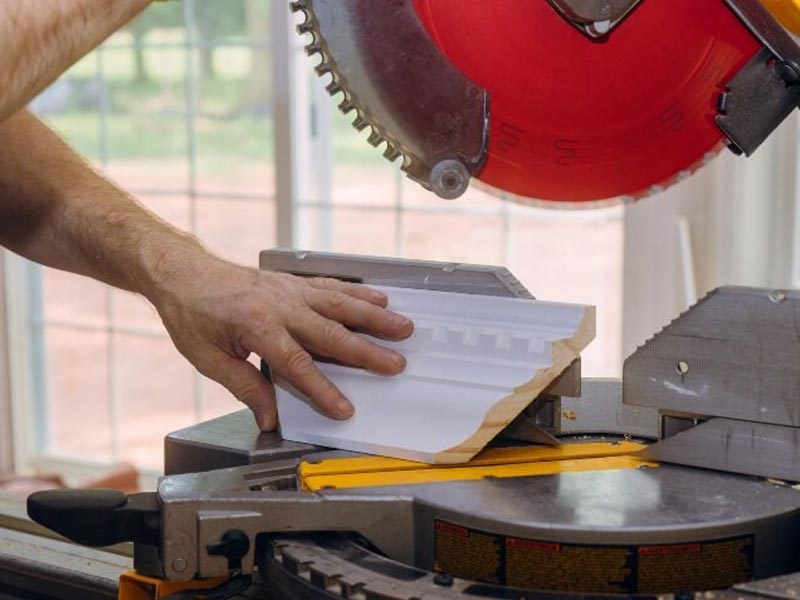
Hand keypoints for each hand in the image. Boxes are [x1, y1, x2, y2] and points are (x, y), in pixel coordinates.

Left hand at [149, 251, 413, 430]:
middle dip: (367, 351)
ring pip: (341, 304)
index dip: (323, 389)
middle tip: (396, 364)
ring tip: (403, 327)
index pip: (297, 365)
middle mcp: (280, 305)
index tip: (345, 408)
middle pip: (332, 332)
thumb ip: (245, 386)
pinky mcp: (293, 282)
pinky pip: (332, 287)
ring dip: (375, 317)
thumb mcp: (209, 358)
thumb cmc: (192, 314)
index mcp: (257, 327)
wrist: (183, 272)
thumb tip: (270, 417)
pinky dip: (358, 293)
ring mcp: (291, 290)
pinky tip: (379, 298)